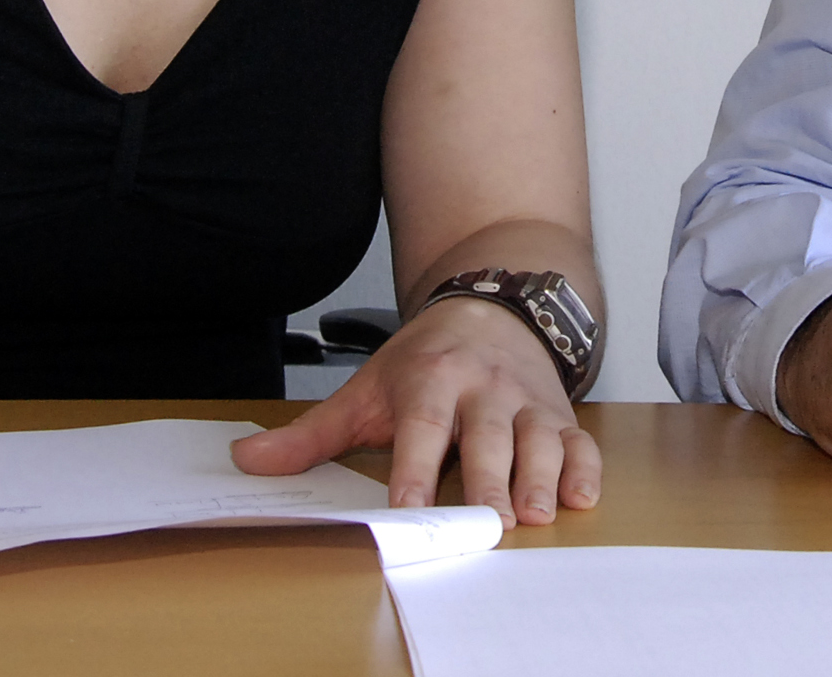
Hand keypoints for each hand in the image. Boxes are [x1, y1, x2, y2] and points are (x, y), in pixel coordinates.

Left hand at [232, 296, 597, 527]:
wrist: (492, 308)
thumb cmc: (426, 360)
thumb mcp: (365, 388)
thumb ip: (310, 434)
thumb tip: (247, 460)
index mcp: (430, 383)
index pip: (422, 430)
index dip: (415, 473)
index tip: (409, 512)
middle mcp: (483, 391)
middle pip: (488, 439)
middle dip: (490, 481)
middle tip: (490, 524)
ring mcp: (525, 402)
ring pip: (539, 440)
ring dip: (541, 477)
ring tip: (537, 513)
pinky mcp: (559, 414)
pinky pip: (579, 441)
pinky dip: (584, 469)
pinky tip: (581, 496)